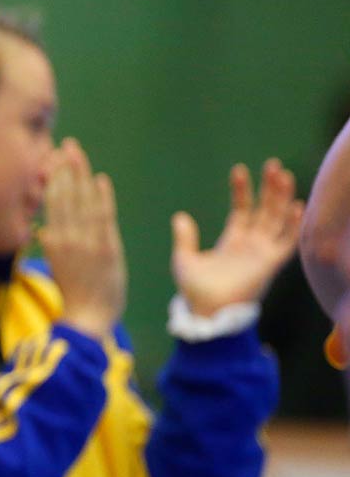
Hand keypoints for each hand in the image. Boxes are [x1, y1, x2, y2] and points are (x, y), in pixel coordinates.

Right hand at [41, 139, 126, 338]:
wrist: (88, 318)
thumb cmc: (74, 294)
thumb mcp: (56, 268)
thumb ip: (51, 246)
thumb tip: (42, 231)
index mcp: (53, 241)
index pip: (52, 203)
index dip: (54, 179)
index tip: (53, 158)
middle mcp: (66, 238)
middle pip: (65, 196)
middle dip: (66, 169)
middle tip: (66, 145)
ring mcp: (86, 242)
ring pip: (81, 202)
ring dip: (81, 176)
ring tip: (79, 153)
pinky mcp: (106, 249)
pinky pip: (103, 217)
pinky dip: (102, 198)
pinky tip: (100, 180)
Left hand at [171, 159, 302, 315]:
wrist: (205, 312)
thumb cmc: (195, 291)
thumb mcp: (184, 259)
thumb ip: (185, 238)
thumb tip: (180, 216)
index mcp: (232, 241)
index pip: (242, 209)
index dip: (242, 190)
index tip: (239, 169)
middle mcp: (251, 245)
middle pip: (265, 210)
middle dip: (270, 188)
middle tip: (274, 165)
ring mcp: (261, 253)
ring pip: (278, 220)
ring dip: (283, 199)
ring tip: (284, 176)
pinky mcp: (269, 264)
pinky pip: (287, 242)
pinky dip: (294, 226)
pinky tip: (297, 207)